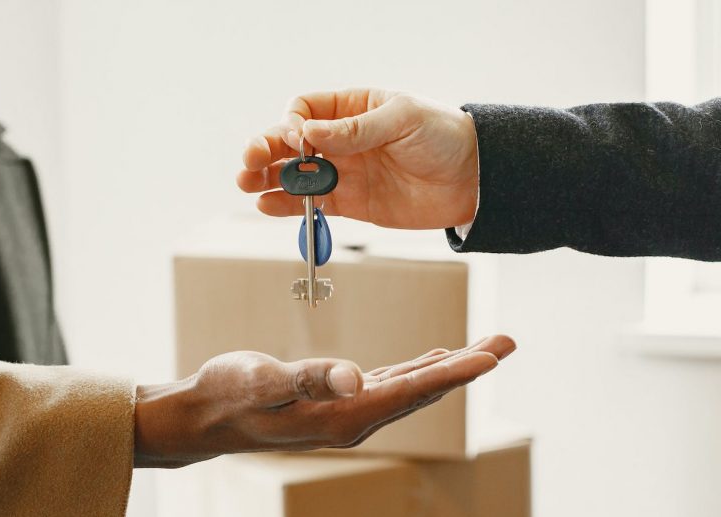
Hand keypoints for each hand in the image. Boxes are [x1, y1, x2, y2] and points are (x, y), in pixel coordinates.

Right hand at [134, 335, 514, 464]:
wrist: (204, 415)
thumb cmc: (228, 394)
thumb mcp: (264, 380)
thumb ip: (309, 378)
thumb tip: (356, 379)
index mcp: (345, 417)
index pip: (412, 390)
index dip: (455, 371)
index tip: (493, 356)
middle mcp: (355, 420)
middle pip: (424, 389)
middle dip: (467, 365)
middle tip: (507, 342)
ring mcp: (349, 414)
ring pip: (412, 387)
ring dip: (449, 366)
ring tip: (485, 348)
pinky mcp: (338, 403)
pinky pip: (392, 386)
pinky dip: (419, 370)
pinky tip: (432, 358)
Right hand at [238, 89, 478, 229]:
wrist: (474, 179)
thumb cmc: (444, 136)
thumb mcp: (402, 120)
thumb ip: (356, 129)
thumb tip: (309, 132)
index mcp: (353, 107)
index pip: (305, 109)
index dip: (293, 123)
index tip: (297, 138)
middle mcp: (343, 139)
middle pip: (291, 142)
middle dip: (266, 150)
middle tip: (248, 162)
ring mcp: (346, 172)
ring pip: (296, 175)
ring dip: (269, 179)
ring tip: (247, 184)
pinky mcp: (352, 204)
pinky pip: (313, 204)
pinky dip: (289, 206)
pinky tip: (268, 205)